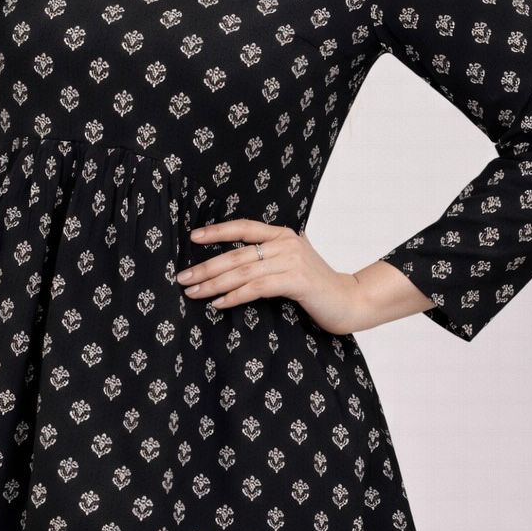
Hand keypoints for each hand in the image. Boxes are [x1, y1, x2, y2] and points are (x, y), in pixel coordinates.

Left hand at [175, 218, 365, 335]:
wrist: (349, 301)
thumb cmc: (315, 286)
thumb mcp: (291, 263)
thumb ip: (269, 256)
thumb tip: (233, 261)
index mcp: (282, 234)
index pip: (243, 227)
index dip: (217, 231)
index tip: (192, 238)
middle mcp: (286, 243)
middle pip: (236, 254)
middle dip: (205, 267)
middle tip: (182, 277)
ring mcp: (292, 261)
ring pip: (242, 272)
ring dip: (213, 284)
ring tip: (193, 292)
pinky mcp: (296, 281)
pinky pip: (256, 288)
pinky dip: (234, 296)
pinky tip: (218, 303)